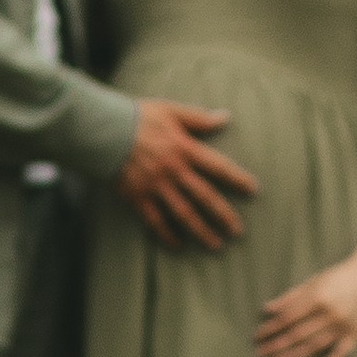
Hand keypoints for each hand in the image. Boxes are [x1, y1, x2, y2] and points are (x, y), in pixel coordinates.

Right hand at [117, 99, 258, 251]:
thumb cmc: (138, 117)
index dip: (237, 179)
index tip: (252, 190)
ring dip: (201, 231)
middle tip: (238, 232)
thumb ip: (199, 118)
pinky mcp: (138, 198)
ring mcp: (156, 187)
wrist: (103, 131)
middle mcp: (175, 171)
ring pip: (184, 213)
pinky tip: (178, 245)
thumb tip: (225, 117)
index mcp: (185, 149)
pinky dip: (167, 235)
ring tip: (216, 245)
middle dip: (223, 215)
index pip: (219, 167)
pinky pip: (156, 221)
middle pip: (205, 197)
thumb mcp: (171, 110)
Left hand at [254, 252, 356, 356]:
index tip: (257, 336)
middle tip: (260, 354)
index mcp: (318, 296)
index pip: (287, 317)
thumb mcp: (314, 281)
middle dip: (276, 344)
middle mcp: (330, 312)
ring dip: (294, 355)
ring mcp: (344, 325)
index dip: (270, 328)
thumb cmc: (340, 275)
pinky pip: (341, 352)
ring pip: (314, 345)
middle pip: (297, 333)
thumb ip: (291, 296)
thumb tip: (267, 309)